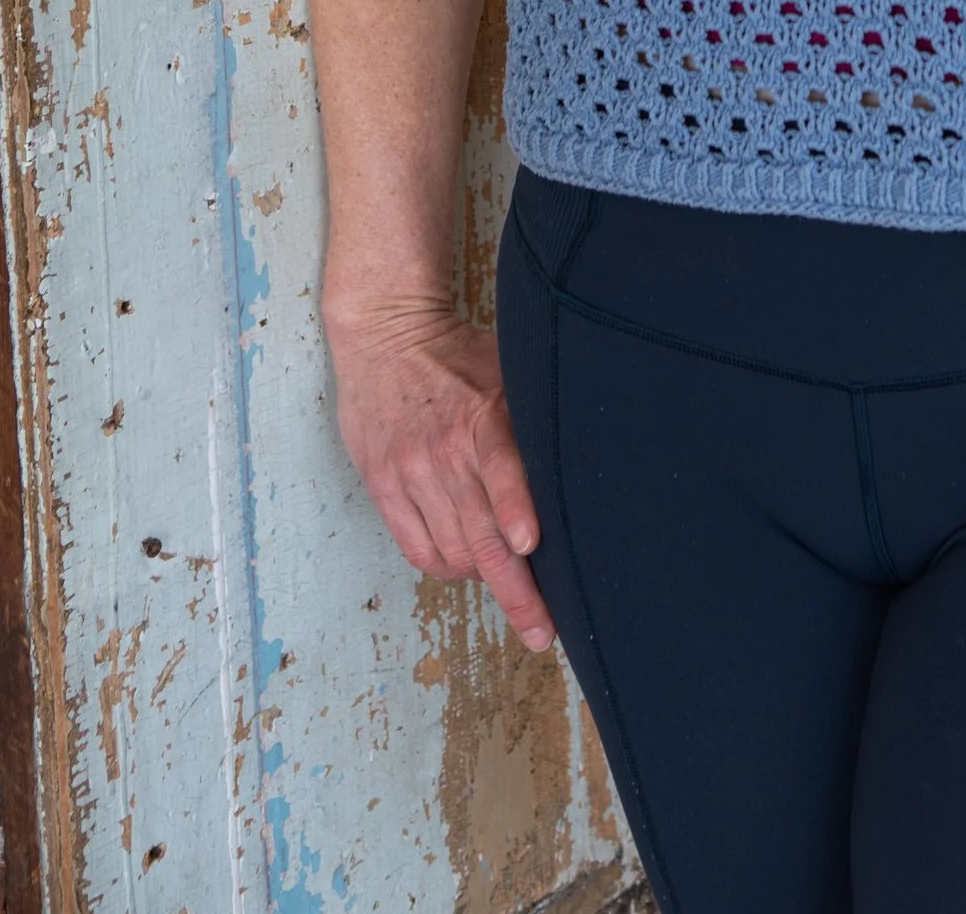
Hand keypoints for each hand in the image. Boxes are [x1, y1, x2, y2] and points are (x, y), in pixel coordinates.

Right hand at [327, 300, 554, 648]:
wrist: (386, 334)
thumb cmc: (459, 356)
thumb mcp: (508, 373)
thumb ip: (532, 423)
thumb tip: (580, 468)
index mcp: (483, 415)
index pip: (500, 467)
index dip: (515, 507)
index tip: (531, 543)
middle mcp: (444, 449)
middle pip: (481, 534)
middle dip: (516, 591)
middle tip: (541, 630)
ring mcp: (410, 471)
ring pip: (452, 550)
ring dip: (483, 576)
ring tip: (508, 579)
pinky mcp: (384, 485)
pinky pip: (417, 548)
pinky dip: (446, 566)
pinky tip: (465, 564)